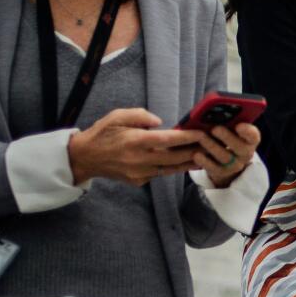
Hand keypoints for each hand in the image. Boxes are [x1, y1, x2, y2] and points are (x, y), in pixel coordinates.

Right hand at [66, 108, 202, 186]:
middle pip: (174, 158)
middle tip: (210, 145)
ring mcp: (139, 173)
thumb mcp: (117, 116)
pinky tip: (182, 161)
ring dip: (188, 163)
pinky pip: (159, 173)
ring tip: (204, 156)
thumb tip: (160, 122)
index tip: (202, 133)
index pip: (168, 140)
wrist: (84, 158)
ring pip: (170, 169)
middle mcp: (139, 159)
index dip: (187, 137)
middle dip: (194, 151)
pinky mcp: (138, 181)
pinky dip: (171, 168)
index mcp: (135, 141)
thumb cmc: (102, 133)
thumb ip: (139, 115)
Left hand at [189, 121, 261, 186]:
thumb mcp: (231, 129)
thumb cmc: (227, 137)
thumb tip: (215, 111)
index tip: (239, 125)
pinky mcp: (222, 173)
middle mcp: (245, 153)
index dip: (247, 131)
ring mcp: (235, 165)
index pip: (254, 136)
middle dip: (227, 137)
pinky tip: (196, 154)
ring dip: (213, 147)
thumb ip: (229, 122)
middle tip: (215, 128)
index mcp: (250, 140)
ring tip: (201, 138)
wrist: (225, 160)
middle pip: (240, 147)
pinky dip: (204, 161)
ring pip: (225, 157)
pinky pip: (214, 168)